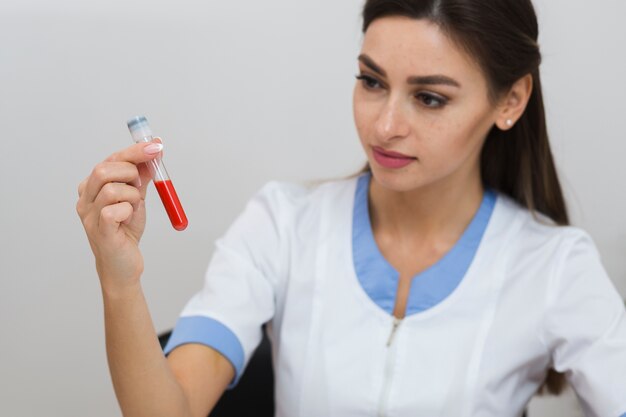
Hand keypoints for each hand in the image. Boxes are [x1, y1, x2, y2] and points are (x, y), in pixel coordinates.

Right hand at [76, 140, 162, 292]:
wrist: (123, 265)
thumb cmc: (126, 231)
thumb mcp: (136, 198)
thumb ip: (142, 176)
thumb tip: (155, 150)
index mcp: (92, 187)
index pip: (110, 159)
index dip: (135, 151)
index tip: (156, 145)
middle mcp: (85, 198)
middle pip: (104, 169)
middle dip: (131, 172)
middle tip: (141, 185)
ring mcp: (89, 215)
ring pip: (112, 188)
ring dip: (133, 195)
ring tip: (134, 208)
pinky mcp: (99, 230)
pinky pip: (115, 209)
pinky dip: (129, 210)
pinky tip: (128, 220)